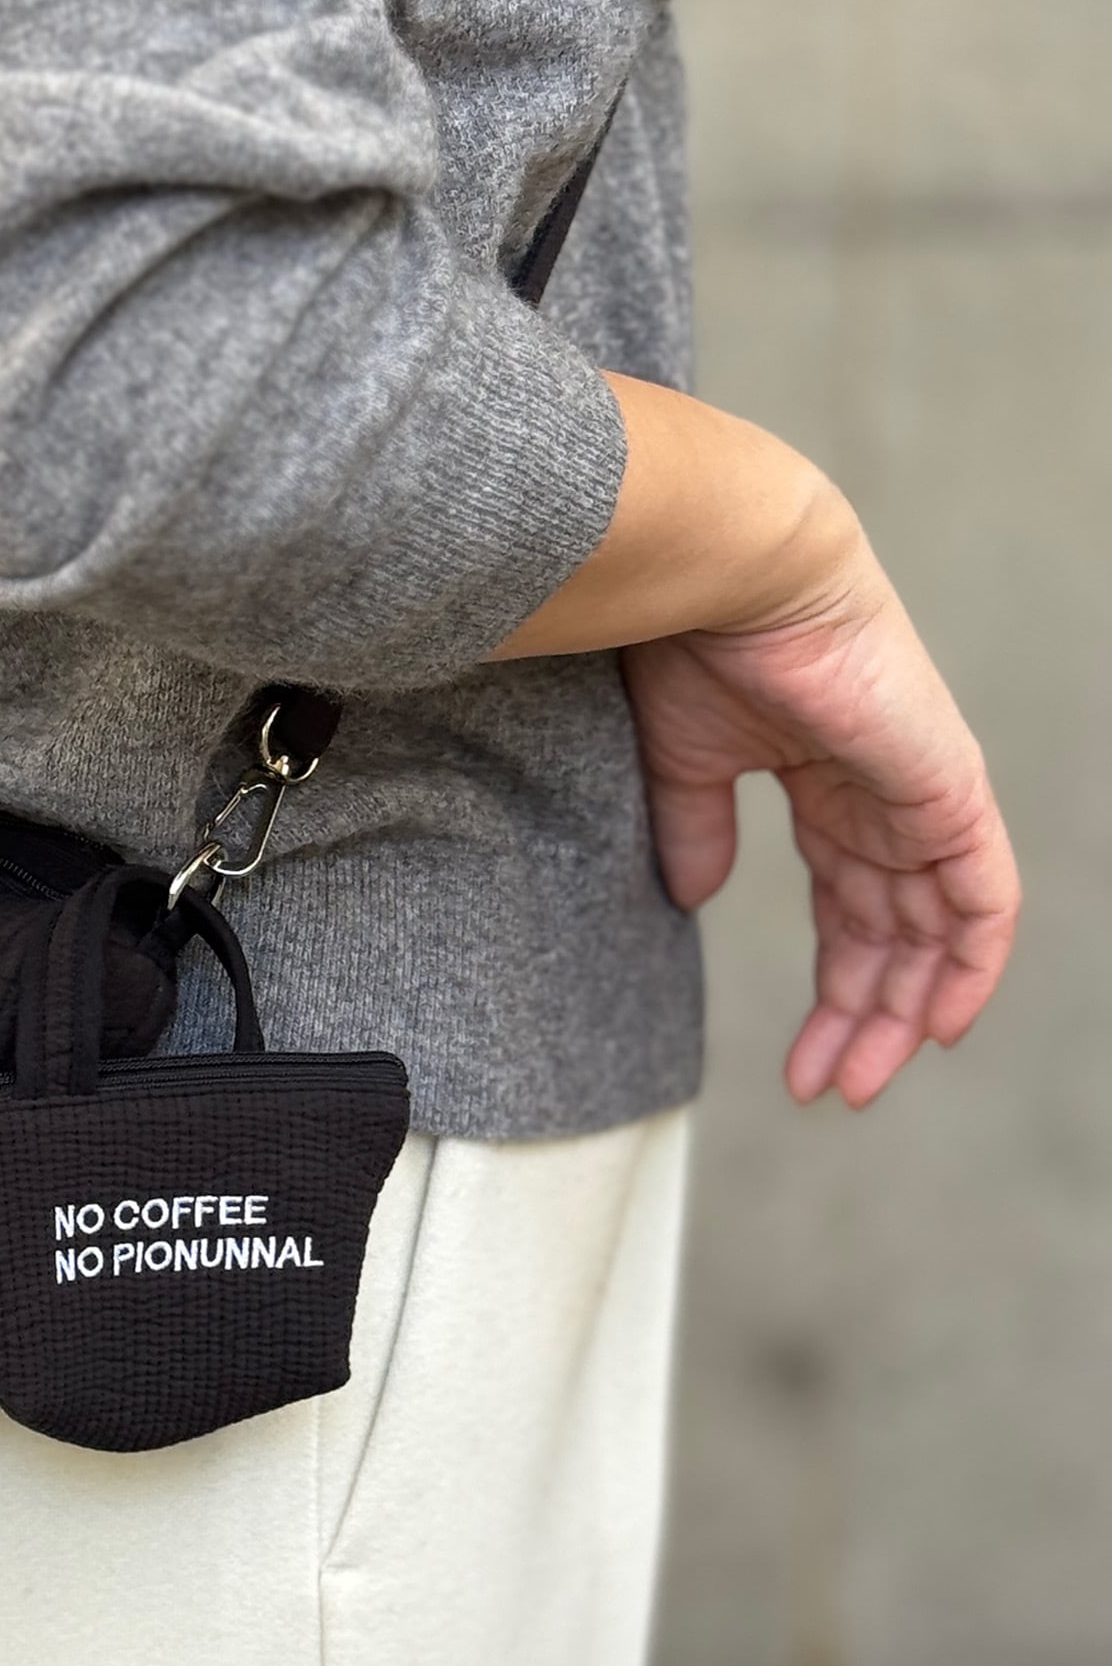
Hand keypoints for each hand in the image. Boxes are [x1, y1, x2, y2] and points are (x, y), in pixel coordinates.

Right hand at [494, 375, 1018, 1105]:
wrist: (731, 576)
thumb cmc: (694, 642)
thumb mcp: (683, 762)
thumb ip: (696, 831)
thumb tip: (691, 899)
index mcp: (827, 782)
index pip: (848, 907)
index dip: (829, 986)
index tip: (799, 1061)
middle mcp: (885, 796)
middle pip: (893, 933)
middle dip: (864, 1019)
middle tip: (827, 1089)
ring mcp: (923, 795)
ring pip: (936, 932)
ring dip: (904, 1014)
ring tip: (856, 1079)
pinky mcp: (948, 791)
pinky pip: (982, 900)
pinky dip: (970, 965)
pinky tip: (940, 1025)